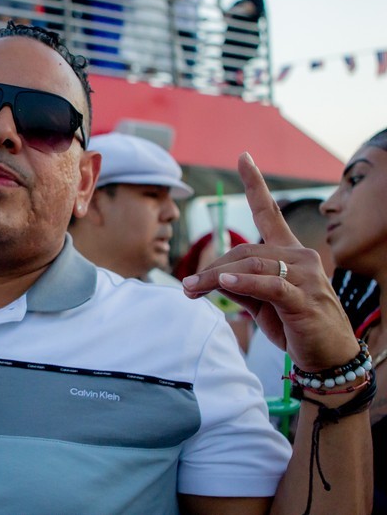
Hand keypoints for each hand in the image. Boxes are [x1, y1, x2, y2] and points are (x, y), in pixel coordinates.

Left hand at [182, 153, 358, 371]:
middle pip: (243, 250)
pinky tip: (224, 283)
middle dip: (211, 268)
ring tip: (192, 290)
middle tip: (187, 287)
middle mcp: (300, 256)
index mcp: (290, 252)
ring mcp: (304, 276)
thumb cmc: (294, 325)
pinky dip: (244, 283)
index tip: (243, 157)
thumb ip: (240, 284)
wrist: (326, 357)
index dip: (255, 184)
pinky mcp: (302, 299)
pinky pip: (268, 285)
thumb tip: (214, 278)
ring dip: (216, 278)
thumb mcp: (261, 302)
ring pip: (250, 266)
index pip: (269, 212)